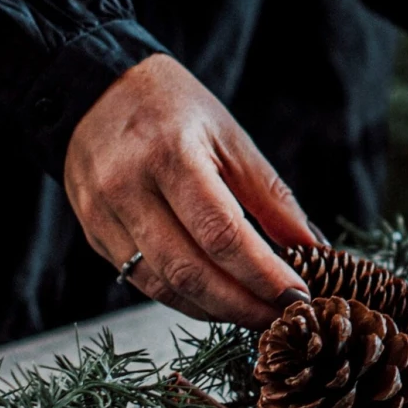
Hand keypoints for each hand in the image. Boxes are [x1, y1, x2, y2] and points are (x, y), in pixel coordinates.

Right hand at [64, 54, 317, 324]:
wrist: (93, 90)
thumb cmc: (172, 107)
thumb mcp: (231, 137)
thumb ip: (272, 197)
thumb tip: (314, 249)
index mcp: (170, 154)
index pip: (221, 234)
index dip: (262, 274)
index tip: (297, 296)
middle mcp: (128, 188)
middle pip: (189, 271)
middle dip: (242, 305)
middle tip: (280, 318)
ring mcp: (102, 214)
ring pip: (162, 286)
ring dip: (215, 310)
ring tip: (254, 312)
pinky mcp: (93, 233)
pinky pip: (141, 281)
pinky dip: (184, 298)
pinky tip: (216, 298)